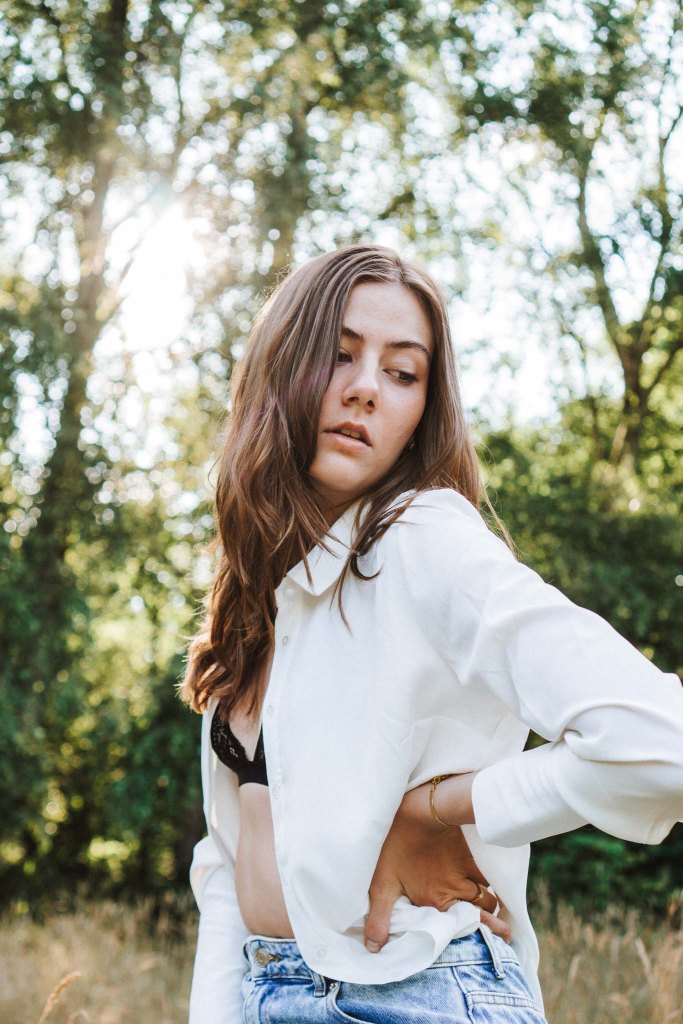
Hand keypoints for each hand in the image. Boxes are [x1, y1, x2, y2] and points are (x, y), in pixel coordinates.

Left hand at [364, 776, 510, 951]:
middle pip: (485, 911)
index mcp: (437, 902)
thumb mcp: (381, 884)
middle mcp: (456, 890)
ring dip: (489, 902)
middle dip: (492, 922)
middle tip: (502, 932)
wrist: (419, 811)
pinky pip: (486, 873)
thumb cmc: (396, 845)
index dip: (483, 935)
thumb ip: (379, 917)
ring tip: (492, 909)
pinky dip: (488, 880)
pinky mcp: (468, 853)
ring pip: (488, 893)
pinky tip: (487, 881)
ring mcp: (465, 871)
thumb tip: (374, 948)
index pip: (467, 926)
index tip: (498, 942)